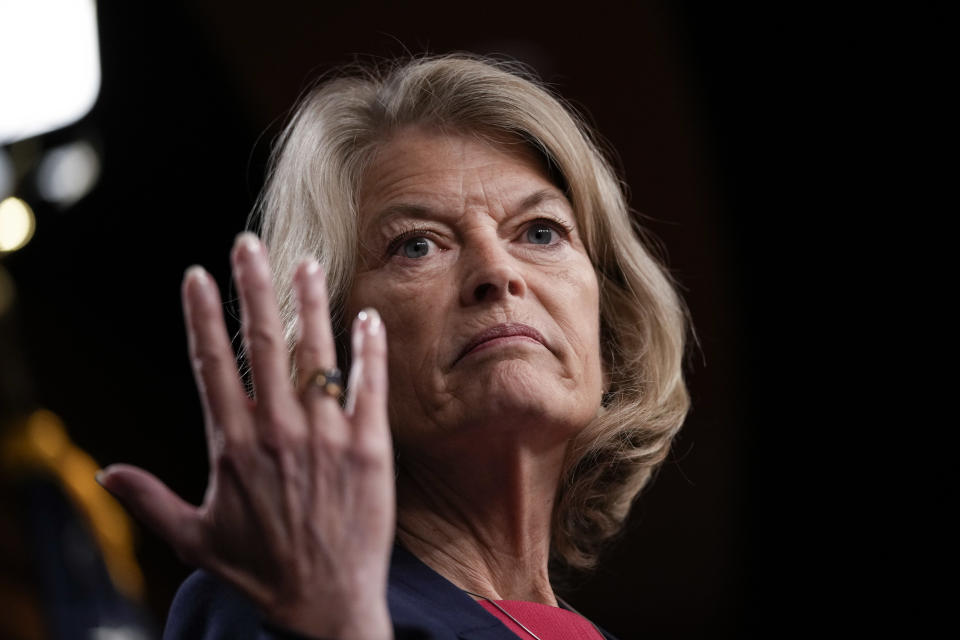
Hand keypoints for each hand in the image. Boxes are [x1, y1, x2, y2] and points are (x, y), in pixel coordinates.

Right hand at [99, 233, 393, 638]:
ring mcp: (328, 437)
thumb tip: (104, 473)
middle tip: (249, 244)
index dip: (202, 316)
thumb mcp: (193, 539)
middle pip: (263, 343)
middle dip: (254, 287)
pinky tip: (367, 318)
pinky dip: (369, 349)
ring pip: (318, 355)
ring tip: (307, 263)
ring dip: (311, 304)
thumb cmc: (260, 571)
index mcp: (234, 445)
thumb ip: (149, 500)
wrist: (325, 606)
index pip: (211, 364)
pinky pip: (370, 386)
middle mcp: (279, 431)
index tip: (196, 276)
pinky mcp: (370, 448)